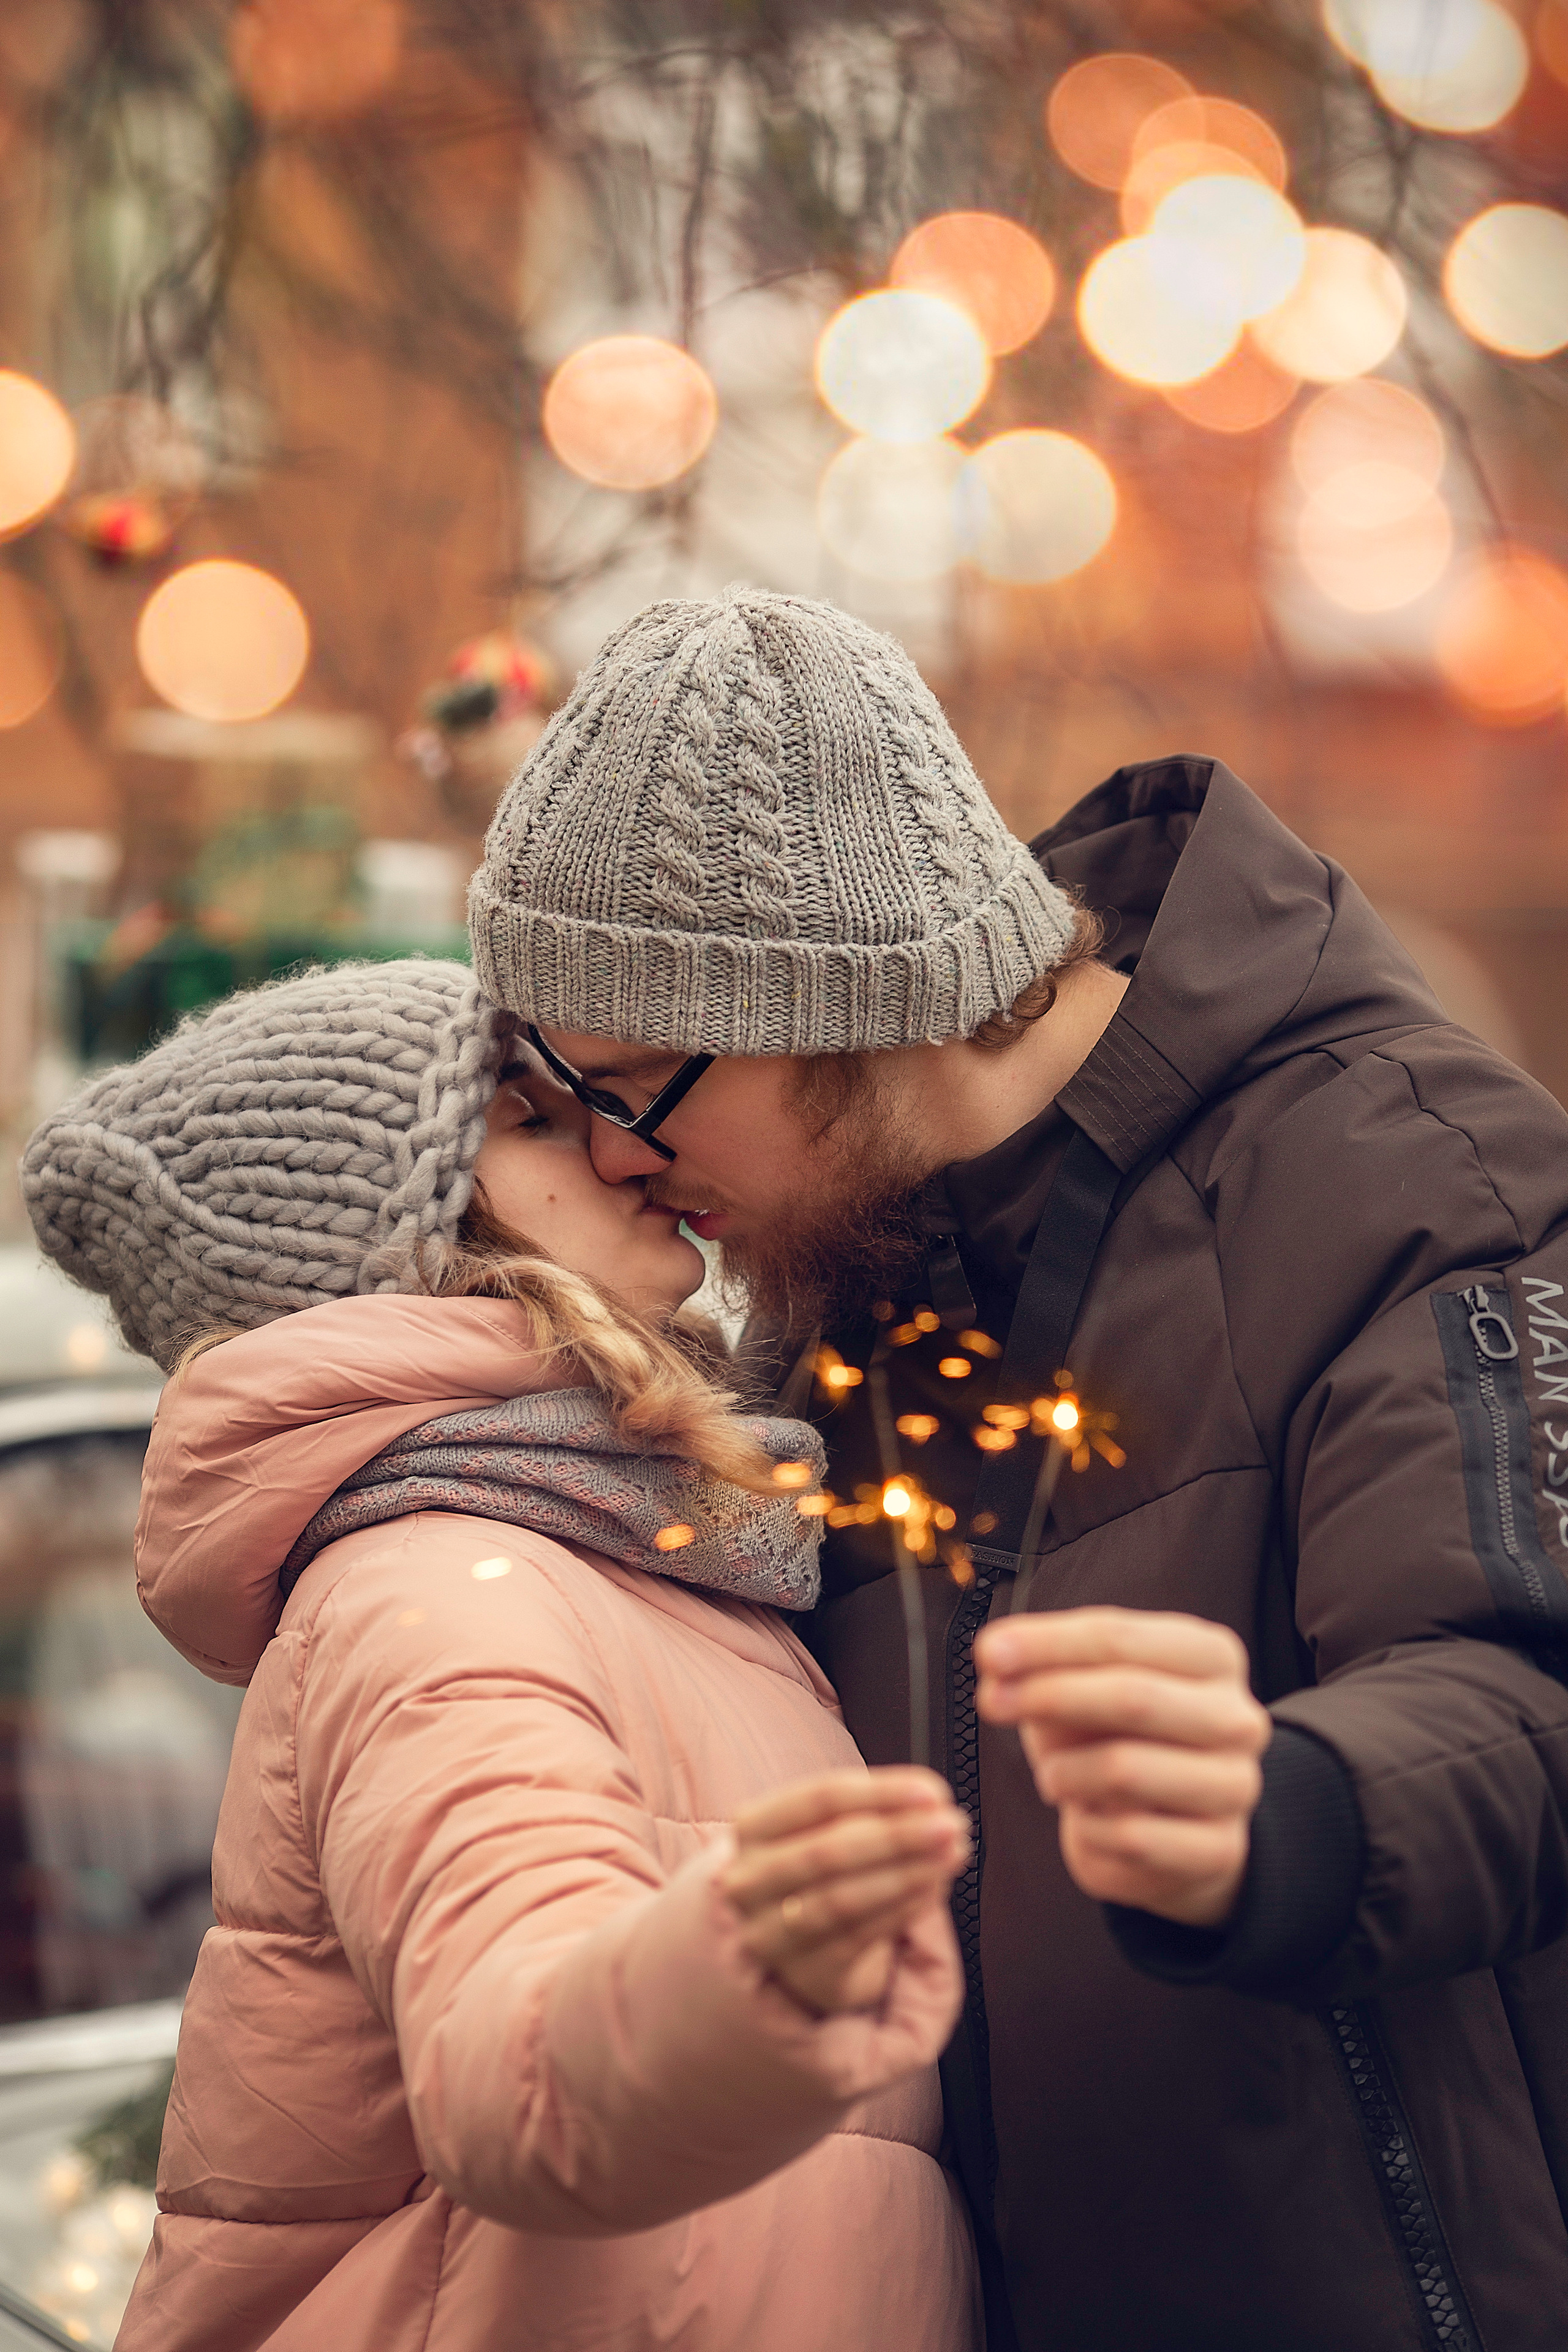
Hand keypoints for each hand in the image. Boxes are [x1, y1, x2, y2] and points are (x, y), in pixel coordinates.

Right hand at [721, 1767, 969, 2015]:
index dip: (882, 1793)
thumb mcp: (824, 1833)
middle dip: (899, 1835)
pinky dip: (901, 1911)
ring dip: (907, 1874)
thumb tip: (931, 1804)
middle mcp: (749, 1878)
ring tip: (951, 1857)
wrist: (792, 1949)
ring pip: (843, 1897)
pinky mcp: (802, 1971)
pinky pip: (858, 1937)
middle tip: (952, 1826)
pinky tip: (932, 1891)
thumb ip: (869, 1814)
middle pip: (830, 1849)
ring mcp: (768, 1930)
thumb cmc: (816, 1875)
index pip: (819, 1798)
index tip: (932, 1792)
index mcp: (752, 1827)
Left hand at [974, 1606, 1270, 1928]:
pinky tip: (1086, 1818)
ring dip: (1065, 1771)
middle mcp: (1237, 1717)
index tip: (988, 1653)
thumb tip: (995, 1660)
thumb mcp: (1082, 1689)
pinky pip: (1130, 1836)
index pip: (1119, 1637)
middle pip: (1133, 1696)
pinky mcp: (1219, 1849)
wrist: (1169, 1827)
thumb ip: (1041, 1666)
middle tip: (991, 1703)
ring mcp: (1236, 1786)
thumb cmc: (1118, 1738)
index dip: (1047, 1644)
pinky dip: (1087, 1827)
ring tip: (1051, 1776)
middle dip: (1049, 1696)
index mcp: (1211, 1656)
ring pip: (1127, 1768)